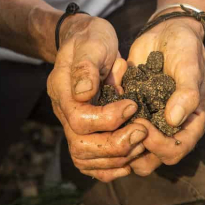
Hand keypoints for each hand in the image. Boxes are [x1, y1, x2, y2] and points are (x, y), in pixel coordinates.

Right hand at [47, 14, 148, 181]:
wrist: (85, 39)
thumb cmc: (91, 37)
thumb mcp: (91, 42)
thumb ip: (86, 66)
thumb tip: (84, 93)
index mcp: (62, 89)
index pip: (79, 119)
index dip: (108, 119)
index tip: (133, 105)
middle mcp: (63, 111)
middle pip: (81, 146)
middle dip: (116, 144)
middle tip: (143, 131)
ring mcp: (71, 124)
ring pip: (86, 159)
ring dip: (117, 157)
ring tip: (141, 142)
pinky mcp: (85, 131)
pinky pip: (91, 162)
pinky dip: (111, 167)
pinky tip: (130, 160)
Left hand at [124, 18, 204, 176]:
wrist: (168, 31)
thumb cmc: (185, 48)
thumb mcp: (190, 66)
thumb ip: (186, 93)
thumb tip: (174, 120)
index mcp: (189, 122)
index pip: (175, 150)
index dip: (159, 146)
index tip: (143, 125)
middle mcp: (169, 127)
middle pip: (152, 158)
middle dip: (135, 148)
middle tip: (123, 126)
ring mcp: (151, 119)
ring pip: (133, 147)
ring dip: (120, 139)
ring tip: (110, 121)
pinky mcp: (133, 109)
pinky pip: (121, 126)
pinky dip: (111, 122)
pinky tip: (105, 105)